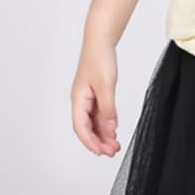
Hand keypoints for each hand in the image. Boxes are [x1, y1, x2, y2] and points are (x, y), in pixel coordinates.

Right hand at [72, 40, 120, 156]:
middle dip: (98, 142)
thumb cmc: (99, 59)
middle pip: (87, 128)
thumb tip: (111, 129)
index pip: (80, 127)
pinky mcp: (96, 95)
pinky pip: (100, 115)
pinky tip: (114, 132)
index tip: (101, 152)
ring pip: (94, 123)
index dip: (90, 142)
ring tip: (115, 146)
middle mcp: (81, 101)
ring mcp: (88, 99)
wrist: (100, 42)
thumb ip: (108, 109)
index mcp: (78, 100)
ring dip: (103, 135)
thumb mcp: (106, 86)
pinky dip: (106, 125)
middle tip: (112, 152)